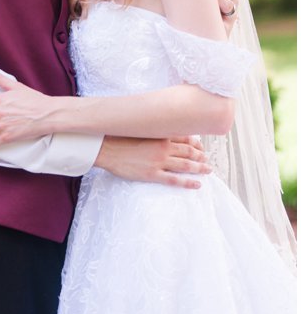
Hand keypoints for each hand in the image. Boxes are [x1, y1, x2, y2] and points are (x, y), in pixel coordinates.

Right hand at [95, 135, 210, 188]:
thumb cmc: (118, 138)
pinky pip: (175, 180)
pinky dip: (188, 182)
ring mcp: (159, 161)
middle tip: (206, 160)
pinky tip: (197, 184)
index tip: (201, 147)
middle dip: (200, 156)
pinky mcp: (153, 174)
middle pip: (189, 152)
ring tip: (207, 170)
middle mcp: (163, 148)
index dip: (196, 144)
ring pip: (186, 165)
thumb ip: (152, 130)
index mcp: (160, 135)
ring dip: (199, 168)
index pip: (185, 139)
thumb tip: (159, 130)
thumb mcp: (137, 129)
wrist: (105, 148)